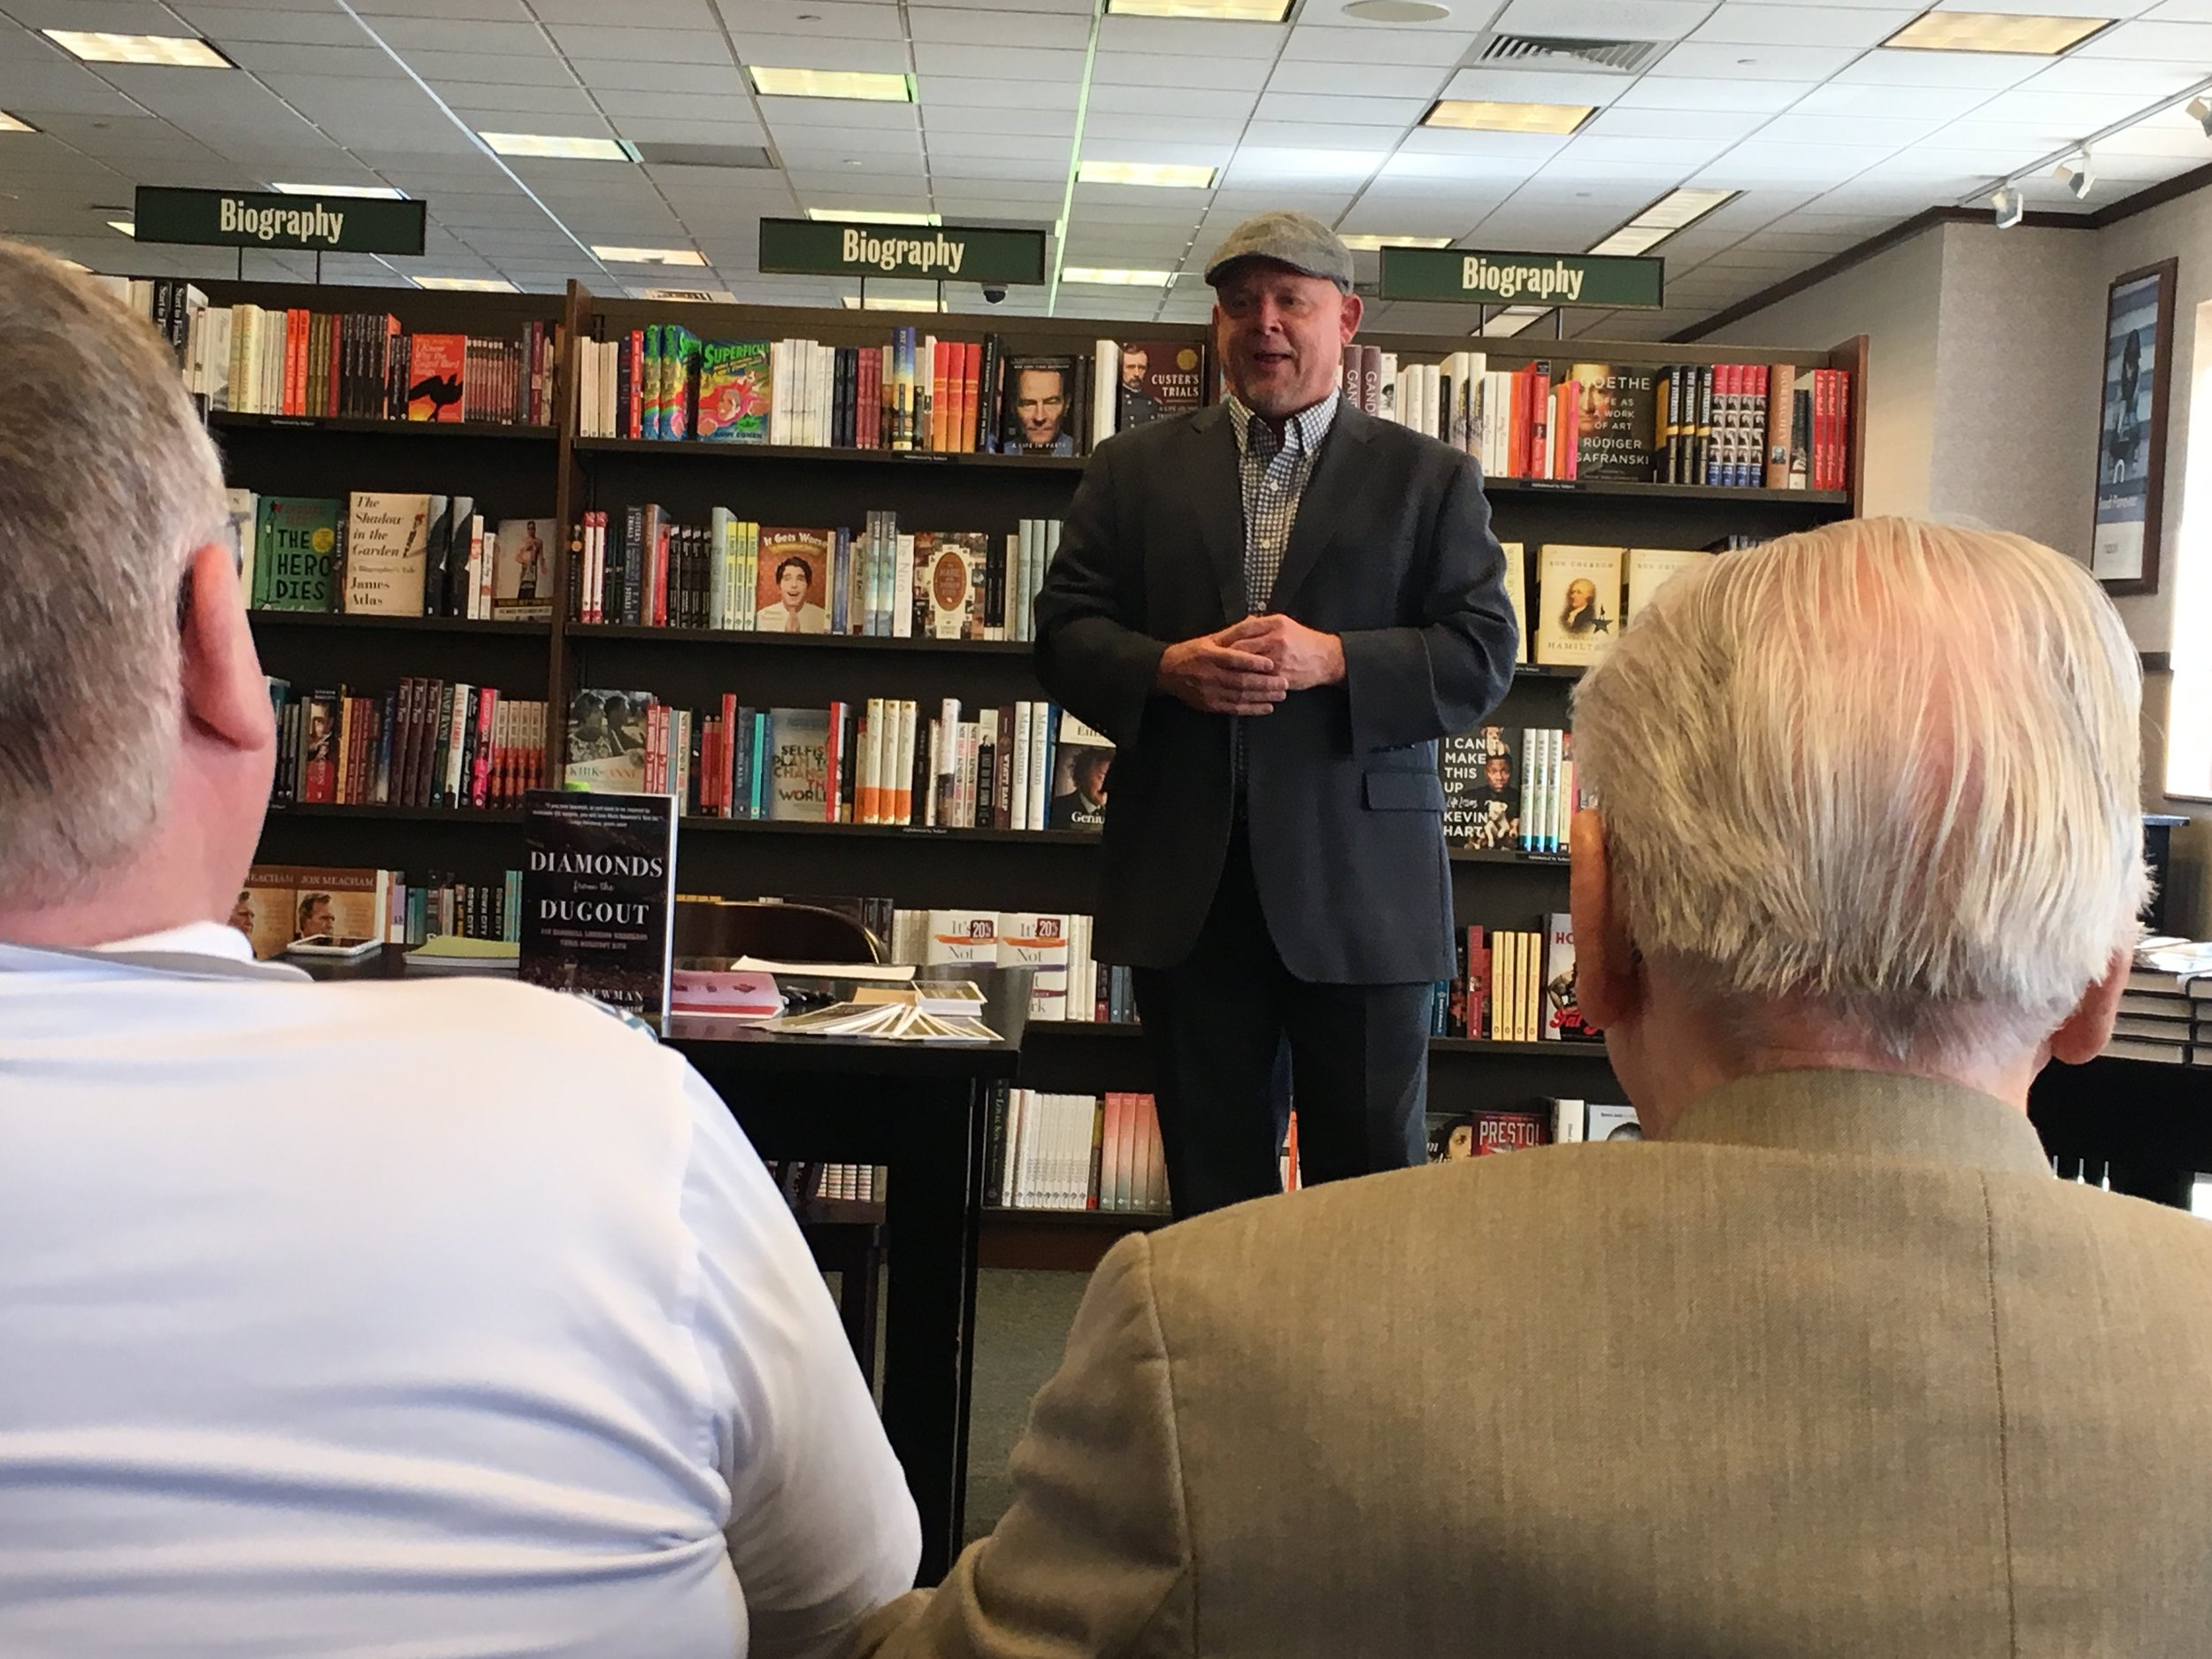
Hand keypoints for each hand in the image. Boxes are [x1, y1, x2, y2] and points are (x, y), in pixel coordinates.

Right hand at [1155, 627, 1289, 714]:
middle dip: (1264, 683)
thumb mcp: (1210, 639)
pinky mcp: (1210, 705)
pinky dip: (1252, 709)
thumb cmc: (1192, 652)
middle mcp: (1209, 674)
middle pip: (1240, 681)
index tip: (1270, 663)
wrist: (1168, 671)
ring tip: (1280, 694)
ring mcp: (1210, 692)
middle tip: (1283, 682)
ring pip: (1240, 696)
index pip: (1233, 659)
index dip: (1252, 662)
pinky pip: (1234, 708)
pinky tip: (1267, 707)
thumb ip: (1233, 634)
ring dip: (1262, 697)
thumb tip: (1254, 622)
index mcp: (1209, 655)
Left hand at [1218, 613, 1344, 690]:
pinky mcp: (1281, 674)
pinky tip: (1236, 684)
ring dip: (1232, 671)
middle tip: (1213, 663)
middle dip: (1225, 657)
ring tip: (1221, 674)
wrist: (1327, 659)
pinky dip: (1246, 682)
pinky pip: (1257, 679)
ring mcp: (1278, 658)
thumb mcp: (1285, 625)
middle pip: (1241, 647)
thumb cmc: (1305, 643)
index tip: (1215, 646)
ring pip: (1247, 666)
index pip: (1243, 629)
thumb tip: (1243, 623)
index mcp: (1275, 623)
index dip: (1226, 638)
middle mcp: (1276, 639)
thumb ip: (1263, 624)